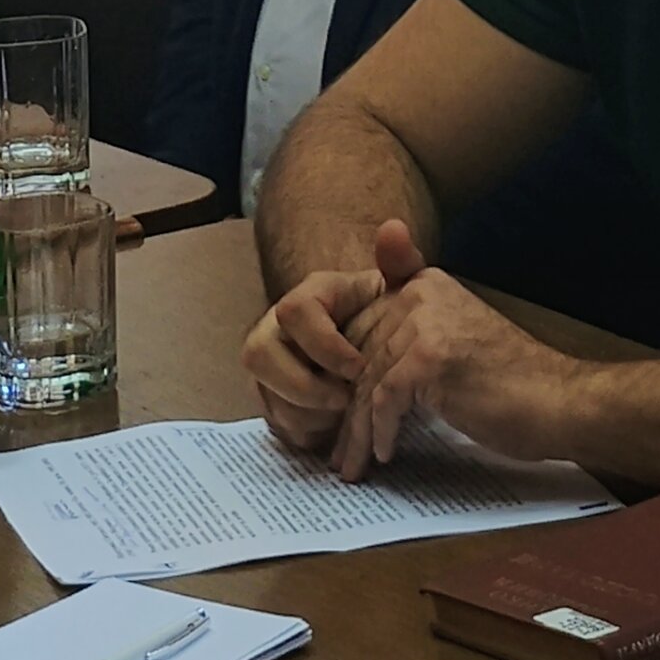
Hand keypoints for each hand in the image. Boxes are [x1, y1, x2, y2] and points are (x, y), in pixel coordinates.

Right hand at [241, 264, 383, 452]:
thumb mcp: (398, 287)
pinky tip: (335, 429)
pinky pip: (275, 421)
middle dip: (303, 387)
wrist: (372, 338)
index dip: (323, 344)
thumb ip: (400, 260)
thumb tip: (394, 228)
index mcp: (308, 295)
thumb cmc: (384, 313)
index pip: (296, 310)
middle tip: (345, 402)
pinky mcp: (271, 394)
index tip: (357, 368)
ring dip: (307, 413)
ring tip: (344, 415)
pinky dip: (306, 431)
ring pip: (265, 392)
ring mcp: (270, 362)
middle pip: (259, 354)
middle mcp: (277, 326)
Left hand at [332, 254, 577, 482]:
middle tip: (337, 448)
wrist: (557, 401)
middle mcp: (421, 293)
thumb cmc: (508, 382)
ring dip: (357, 431)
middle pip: (360, 355)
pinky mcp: (431, 357)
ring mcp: (425, 322)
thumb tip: (361, 374)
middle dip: (345, 407)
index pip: (363, 326)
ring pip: (368, 382)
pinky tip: (385, 455)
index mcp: (425, 284)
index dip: (344, 372)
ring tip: (351, 464)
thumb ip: (409, 339)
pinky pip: (385, 400)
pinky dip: (381, 433)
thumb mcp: (453, 344)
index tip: (336, 410)